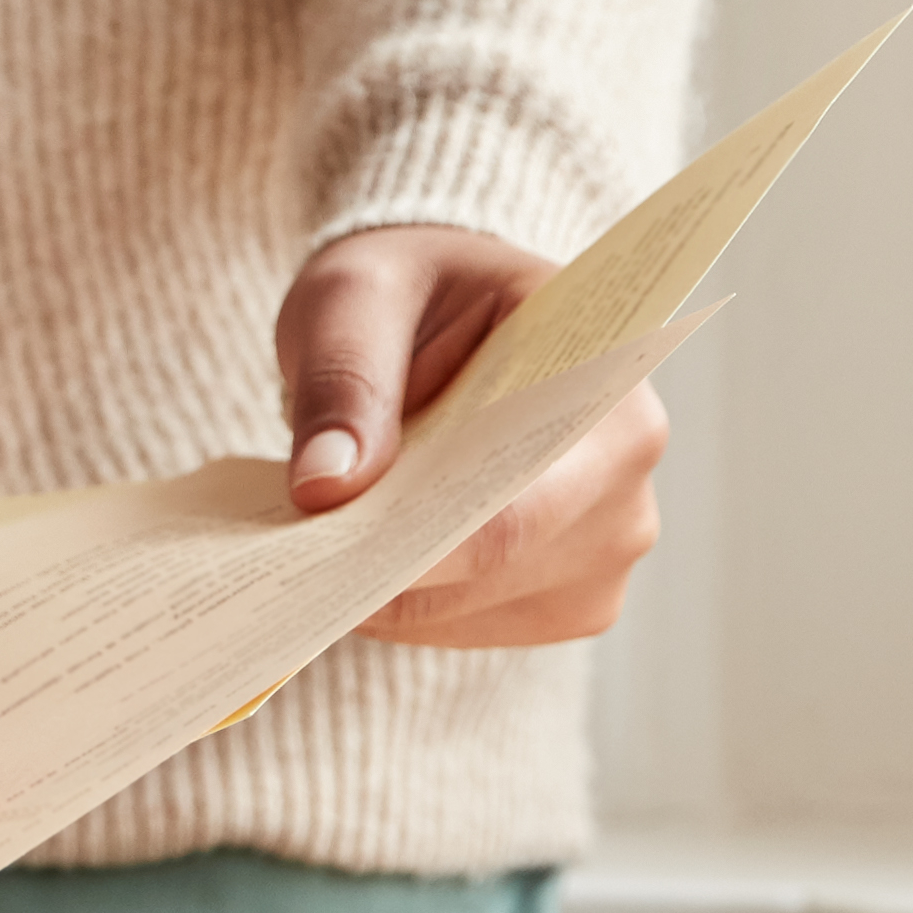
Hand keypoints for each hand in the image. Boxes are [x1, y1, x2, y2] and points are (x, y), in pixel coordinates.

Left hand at [280, 218, 673, 649]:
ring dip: (385, 590)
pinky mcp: (568, 595)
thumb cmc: (413, 287)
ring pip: (474, 611)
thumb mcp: (356, 294)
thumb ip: (344, 378)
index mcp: (608, 386)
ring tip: (316, 539)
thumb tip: (324, 489)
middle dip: (382, 569)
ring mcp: (607, 549)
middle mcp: (627, 480)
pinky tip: (360, 555)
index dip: (419, 544)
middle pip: (495, 570)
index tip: (321, 558)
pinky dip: (403, 603)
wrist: (447, 311)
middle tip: (284, 558)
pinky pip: (470, 626)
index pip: (518, 504)